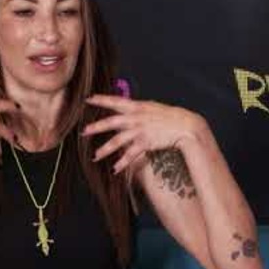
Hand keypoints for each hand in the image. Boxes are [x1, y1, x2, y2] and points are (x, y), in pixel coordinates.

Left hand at [81, 94, 208, 174]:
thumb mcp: (152, 108)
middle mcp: (135, 117)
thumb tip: (126, 109)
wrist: (185, 125)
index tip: (88, 99)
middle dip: (96, 128)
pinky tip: (115, 169)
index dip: (101, 99)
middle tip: (83, 133)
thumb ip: (137, 110)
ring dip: (105, 149)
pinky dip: (122, 163)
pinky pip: (130, 154)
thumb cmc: (170, 117)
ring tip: (96, 156)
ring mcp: (140, 130)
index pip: (115, 101)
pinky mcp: (145, 142)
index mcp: (137, 106)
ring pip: (118, 141)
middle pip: (111, 122)